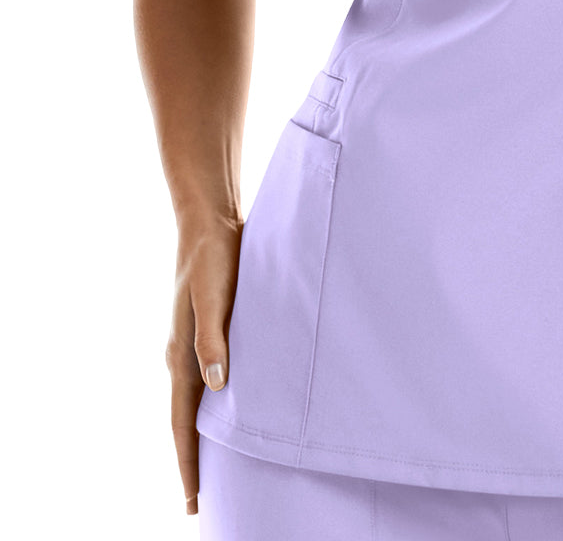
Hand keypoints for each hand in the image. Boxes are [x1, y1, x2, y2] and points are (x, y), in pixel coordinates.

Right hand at [165, 211, 242, 517]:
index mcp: (181, 355)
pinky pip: (203, 381)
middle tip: (196, 503)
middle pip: (182, 420)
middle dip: (189, 461)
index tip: (191, 501)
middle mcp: (182, 355)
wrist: (210, 222)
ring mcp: (192, 344)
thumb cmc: (216, 258)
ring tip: (207, 467)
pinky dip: (205, 408)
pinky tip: (219, 412)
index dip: (186, 462)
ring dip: (197, 436)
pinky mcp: (206, 330)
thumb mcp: (215, 296)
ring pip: (192, 403)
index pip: (180, 422)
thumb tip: (216, 385)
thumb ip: (214, 338)